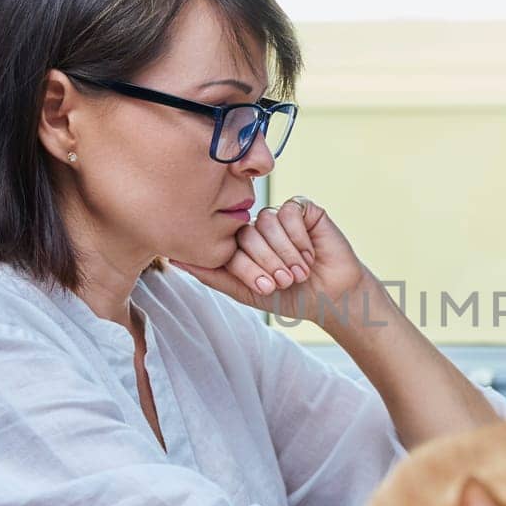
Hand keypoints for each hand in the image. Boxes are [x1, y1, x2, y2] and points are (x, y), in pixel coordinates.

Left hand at [169, 196, 367, 322]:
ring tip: (301, 270)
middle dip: (268, 262)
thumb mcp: (246, 291)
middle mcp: (258, 227)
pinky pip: (289, 212)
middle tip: (287, 281)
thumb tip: (173, 258)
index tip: (267, 289)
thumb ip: (212, 274)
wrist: (332, 296)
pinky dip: (300, 237)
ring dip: (286, 252)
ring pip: (267, 222)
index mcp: (242, 244)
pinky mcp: (303, 209)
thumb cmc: (291, 297)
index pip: (230, 245)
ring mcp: (280, 216)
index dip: (248, 268)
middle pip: (247, 233)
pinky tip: (311, 252)